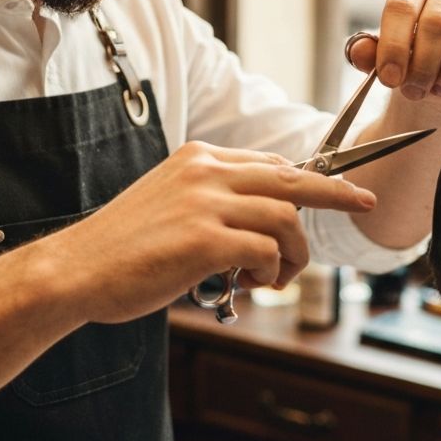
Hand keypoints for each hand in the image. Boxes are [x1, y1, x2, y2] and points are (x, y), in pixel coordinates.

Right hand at [53, 142, 374, 324]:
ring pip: (286, 217)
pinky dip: (271, 271)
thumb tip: (262, 225)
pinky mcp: (204, 239)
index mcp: (196, 158)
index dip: (309, 177)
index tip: (335, 188)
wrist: (77, 268)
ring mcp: (204, 203)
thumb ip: (212, 202)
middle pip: (291, 175)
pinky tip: (251, 282)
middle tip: (364, 202)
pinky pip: (265, 250)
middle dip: (336, 190)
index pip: (269, 162)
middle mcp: (204, 171)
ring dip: (293, 253)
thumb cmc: (120, 247)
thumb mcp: (168, 203)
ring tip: (272, 277)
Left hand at [348, 0, 440, 102]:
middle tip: (413, 91)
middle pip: (436, 23)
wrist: (438, 80)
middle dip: (423, 64)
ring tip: (439, 89)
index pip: (401, 6)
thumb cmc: (408, 60)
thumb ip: (367, 54)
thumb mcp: (382, 58)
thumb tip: (359, 51)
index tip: (390, 78)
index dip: (394, 45)